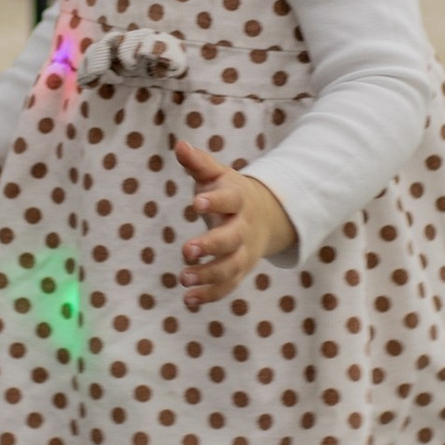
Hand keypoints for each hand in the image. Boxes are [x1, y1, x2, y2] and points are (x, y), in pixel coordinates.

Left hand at [173, 137, 295, 306]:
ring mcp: (244, 252)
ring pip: (231, 267)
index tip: (195, 204)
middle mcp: (244, 228)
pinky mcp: (239, 271)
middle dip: (211, 245)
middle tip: (187, 250)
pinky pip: (228, 286)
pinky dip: (210, 295)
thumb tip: (179, 144)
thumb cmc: (230, 193)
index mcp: (238, 200)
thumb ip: (198, 162)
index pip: (230, 200)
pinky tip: (189, 300)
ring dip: (208, 275)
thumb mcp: (217, 175)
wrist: (265, 216)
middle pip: (232, 239)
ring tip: (183, 279)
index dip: (214, 202)